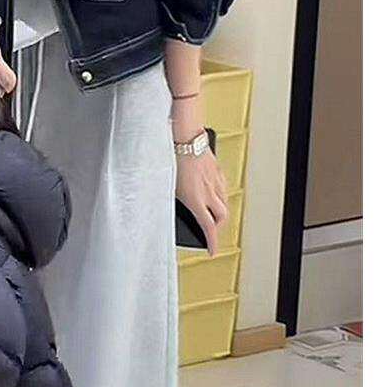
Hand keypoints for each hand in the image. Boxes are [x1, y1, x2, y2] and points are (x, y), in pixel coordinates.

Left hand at [171, 97, 227, 256]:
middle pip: (221, 216)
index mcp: (195, 199)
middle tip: (211, 230)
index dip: (212, 242)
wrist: (182, 135)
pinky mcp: (215, 167)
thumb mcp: (165, 183)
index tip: (212, 250)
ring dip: (220, 209)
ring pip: (224, 200)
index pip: (208, 228)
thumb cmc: (169, 156)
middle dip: (218, 227)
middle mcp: (208, 191)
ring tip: (212, 211)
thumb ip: (169, 197)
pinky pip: (221, 185)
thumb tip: (163, 206)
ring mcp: (214, 178)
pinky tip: (211, 188)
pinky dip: (219, 191)